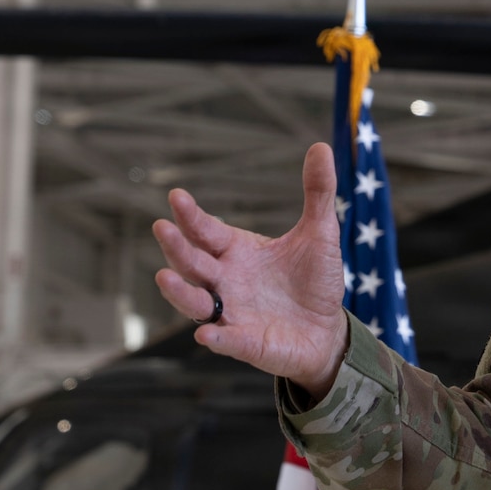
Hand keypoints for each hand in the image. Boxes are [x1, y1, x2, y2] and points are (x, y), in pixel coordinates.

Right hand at [152, 143, 349, 398]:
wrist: (327, 329)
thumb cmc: (315, 280)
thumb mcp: (320, 233)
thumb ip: (317, 193)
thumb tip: (320, 146)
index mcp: (236, 251)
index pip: (206, 231)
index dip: (191, 216)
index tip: (177, 197)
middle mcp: (225, 280)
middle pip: (193, 263)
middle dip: (177, 247)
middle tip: (162, 227)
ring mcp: (231, 312)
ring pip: (195, 303)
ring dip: (179, 292)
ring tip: (164, 276)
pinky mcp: (245, 343)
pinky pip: (226, 340)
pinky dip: (216, 337)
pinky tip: (206, 333)